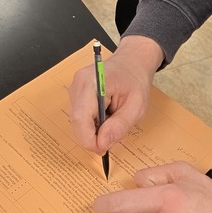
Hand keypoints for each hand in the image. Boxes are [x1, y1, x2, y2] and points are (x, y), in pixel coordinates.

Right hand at [68, 35, 163, 153]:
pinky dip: (92, 122)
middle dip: (93, 136)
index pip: (81, 118)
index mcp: (93, 82)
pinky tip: (106, 115)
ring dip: (94, 129)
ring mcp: (74, 88)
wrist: (131, 63)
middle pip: (77, 122)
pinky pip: (79, 116)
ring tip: (113, 118)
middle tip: (113, 135)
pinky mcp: (75, 93)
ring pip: (77, 121)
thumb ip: (119, 126)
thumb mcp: (136, 106)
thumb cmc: (135, 81)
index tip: (103, 149)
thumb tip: (102, 143)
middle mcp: (79, 83)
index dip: (89, 139)